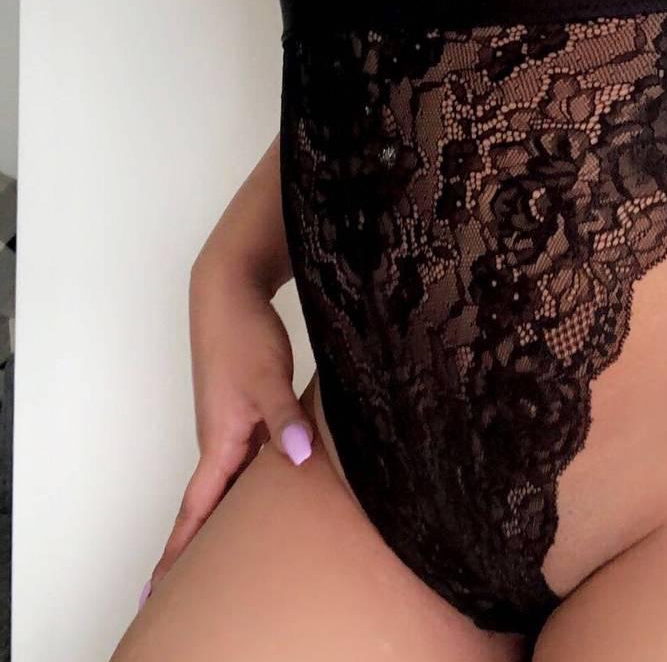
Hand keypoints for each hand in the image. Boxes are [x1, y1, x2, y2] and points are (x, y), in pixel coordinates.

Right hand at [140, 258, 314, 603]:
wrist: (230, 288)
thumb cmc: (241, 331)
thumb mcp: (267, 376)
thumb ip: (284, 418)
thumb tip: (298, 458)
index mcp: (219, 441)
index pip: (197, 509)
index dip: (179, 551)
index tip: (156, 589)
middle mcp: (221, 438)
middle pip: (212, 503)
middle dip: (203, 545)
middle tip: (191, 586)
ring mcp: (233, 422)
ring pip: (234, 478)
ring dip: (231, 513)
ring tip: (234, 552)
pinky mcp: (247, 405)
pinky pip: (251, 454)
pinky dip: (257, 478)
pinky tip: (279, 484)